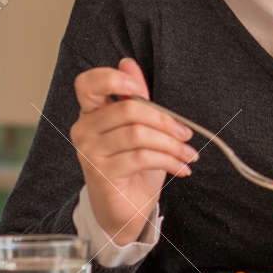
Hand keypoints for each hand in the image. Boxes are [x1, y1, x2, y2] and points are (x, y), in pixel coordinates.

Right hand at [70, 57, 198, 246]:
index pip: (87, 84)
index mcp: (91, 112)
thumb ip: (133, 98)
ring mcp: (89, 151)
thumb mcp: (138, 128)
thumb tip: (128, 64)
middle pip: (128, 111)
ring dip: (172, 145)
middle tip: (186, 134)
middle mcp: (84, 129)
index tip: (138, 89)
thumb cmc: (132, 165)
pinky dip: (168, 161)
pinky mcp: (101, 173)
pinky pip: (141, 158)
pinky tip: (181, 168)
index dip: (111, 79)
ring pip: (138, 135)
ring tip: (188, 155)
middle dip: (166, 121)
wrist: (124, 208)